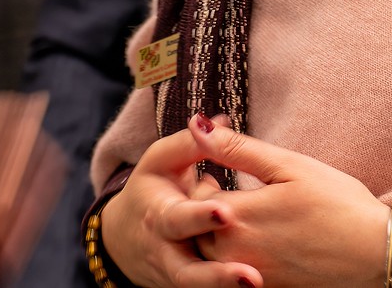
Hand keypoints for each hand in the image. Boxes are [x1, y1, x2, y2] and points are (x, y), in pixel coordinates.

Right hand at [100, 125, 263, 287]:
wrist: (125, 239)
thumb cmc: (152, 190)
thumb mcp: (161, 162)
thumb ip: (190, 144)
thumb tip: (221, 121)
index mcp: (159, 216)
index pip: (178, 219)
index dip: (200, 217)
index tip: (226, 213)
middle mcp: (166, 253)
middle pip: (188, 272)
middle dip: (217, 276)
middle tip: (251, 276)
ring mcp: (177, 277)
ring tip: (258, 283)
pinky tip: (265, 287)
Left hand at [186, 114, 389, 287]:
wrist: (377, 254)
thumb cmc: (338, 204)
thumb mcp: (289, 166)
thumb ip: (237, 148)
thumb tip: (196, 125)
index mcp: (238, 216)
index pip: (195, 198)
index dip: (204, 182)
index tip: (218, 175)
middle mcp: (235, 253)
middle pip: (196, 230)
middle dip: (205, 210)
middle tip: (227, 195)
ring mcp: (249, 276)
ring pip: (212, 255)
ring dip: (217, 235)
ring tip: (245, 220)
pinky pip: (233, 275)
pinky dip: (237, 259)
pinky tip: (263, 244)